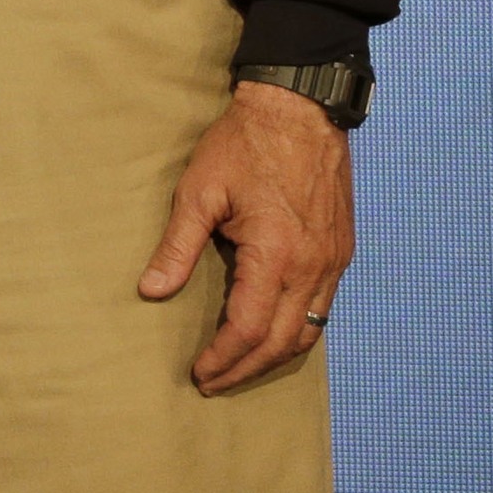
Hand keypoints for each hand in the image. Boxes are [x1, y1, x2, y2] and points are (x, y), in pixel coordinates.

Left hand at [138, 81, 352, 395]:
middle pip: (282, 342)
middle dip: (246, 369)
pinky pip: (323, 307)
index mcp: (276, 257)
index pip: (249, 329)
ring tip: (239, 367)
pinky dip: (298, 330)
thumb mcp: (198, 192)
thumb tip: (151, 292)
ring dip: (274, 356)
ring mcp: (334, 261)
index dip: (223, 358)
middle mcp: (314, 267)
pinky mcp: (341, 251)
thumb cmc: (243, 145)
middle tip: (213, 382)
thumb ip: (177, 247)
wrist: (299, 110)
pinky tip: (273, 333)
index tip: (198, 373)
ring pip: (309, 330)